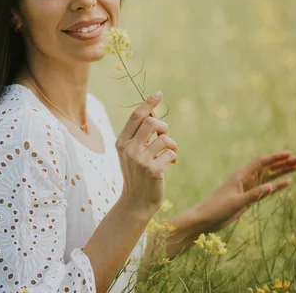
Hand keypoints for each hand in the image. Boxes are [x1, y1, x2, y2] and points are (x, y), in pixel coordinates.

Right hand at [115, 92, 177, 214]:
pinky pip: (171, 153)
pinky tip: (169, 164)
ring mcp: (140, 160)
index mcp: (122, 142)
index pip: (136, 116)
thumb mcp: (131, 154)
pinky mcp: (152, 170)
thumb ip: (138, 136)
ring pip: (164, 138)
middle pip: (152, 123)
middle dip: (164, 127)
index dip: (148, 103)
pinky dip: (173, 157)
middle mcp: (128, 149)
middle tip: (164, 136)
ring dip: (171, 144)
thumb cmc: (137, 174)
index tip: (158, 94)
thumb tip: (153, 114)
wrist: (135, 202)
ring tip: (170, 153)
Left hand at [196, 150, 295, 231]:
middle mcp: (245, 179)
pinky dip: (276, 185)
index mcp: (240, 176)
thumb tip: (271, 186)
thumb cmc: (217, 209)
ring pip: (268, 176)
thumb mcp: (236, 202)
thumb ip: (253, 195)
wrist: (206, 218)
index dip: (275, 157)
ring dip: (282, 171)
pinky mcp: (248, 197)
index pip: (261, 162)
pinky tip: (287, 183)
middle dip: (284, 162)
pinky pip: (266, 188)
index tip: (290, 153)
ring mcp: (247, 187)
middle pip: (268, 167)